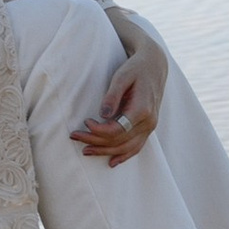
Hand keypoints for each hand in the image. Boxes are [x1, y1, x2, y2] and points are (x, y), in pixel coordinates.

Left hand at [74, 37, 168, 166]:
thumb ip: (112, 96)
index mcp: (142, 110)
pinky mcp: (148, 128)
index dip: (98, 131)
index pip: (117, 129)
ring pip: (127, 148)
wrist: (154, 66)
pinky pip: (136, 147)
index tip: (85, 122)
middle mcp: (149, 122)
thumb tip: (102, 115)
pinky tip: (111, 162)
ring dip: (105, 151)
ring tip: (86, 151)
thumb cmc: (136, 68)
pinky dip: (124, 156)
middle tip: (74, 136)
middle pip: (119, 140)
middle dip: (95, 141)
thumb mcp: (122, 76)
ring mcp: (150, 127)